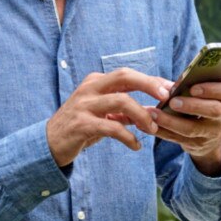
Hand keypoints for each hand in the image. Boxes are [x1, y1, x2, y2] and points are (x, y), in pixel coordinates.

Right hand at [46, 68, 172, 166]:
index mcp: (96, 81)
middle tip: (166, 98)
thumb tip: (154, 111)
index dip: (151, 80)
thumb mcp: (104, 114)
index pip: (127, 74)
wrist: (50, 143)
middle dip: (148, 84)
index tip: (171, 89)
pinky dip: (128, 137)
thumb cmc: (81, 126)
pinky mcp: (81, 124)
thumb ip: (125, 111)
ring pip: (120, 100)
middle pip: (124, 76)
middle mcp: (90, 88)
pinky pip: (111, 127)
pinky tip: (135, 146)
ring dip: (141, 114)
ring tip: (152, 129)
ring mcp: (84, 105)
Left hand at [150, 81, 220, 175]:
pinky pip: (177, 139)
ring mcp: (211, 132)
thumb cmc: (199, 100)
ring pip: (192, 128)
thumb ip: (188, 85)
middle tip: (173, 102)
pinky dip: (161, 131)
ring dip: (170, 121)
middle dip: (192, 105)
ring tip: (152, 113)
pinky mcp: (197, 144)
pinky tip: (146, 125)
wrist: (207, 133)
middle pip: (213, 110)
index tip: (193, 88)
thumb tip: (167, 86)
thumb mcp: (201, 91)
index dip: (211, 89)